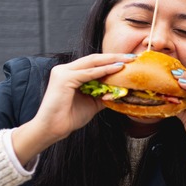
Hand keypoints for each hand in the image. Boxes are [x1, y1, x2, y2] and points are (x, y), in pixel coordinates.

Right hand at [12, 53, 135, 163]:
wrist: (53, 129)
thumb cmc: (70, 117)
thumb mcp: (93, 103)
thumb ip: (104, 94)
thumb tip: (122, 90)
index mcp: (70, 73)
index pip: (93, 63)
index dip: (111, 60)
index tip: (129, 61)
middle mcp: (65, 69)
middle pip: (94, 59)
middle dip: (114, 57)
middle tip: (132, 56)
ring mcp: (63, 72)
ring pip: (92, 63)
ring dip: (112, 61)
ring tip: (128, 61)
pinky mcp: (64, 78)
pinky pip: (88, 73)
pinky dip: (104, 71)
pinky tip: (117, 69)